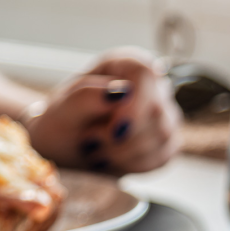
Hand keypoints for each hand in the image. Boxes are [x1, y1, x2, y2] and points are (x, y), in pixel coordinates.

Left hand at [25, 51, 181, 172]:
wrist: (64, 148)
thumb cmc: (62, 122)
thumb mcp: (62, 108)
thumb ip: (87, 96)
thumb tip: (121, 92)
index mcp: (125, 64)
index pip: (145, 73)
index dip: (135, 104)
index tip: (117, 130)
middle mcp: (151, 85)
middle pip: (157, 110)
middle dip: (121, 137)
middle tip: (88, 142)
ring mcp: (164, 114)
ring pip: (164, 136)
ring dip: (124, 153)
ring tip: (95, 150)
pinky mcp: (167, 141)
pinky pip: (163, 157)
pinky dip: (133, 165)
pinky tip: (112, 160)